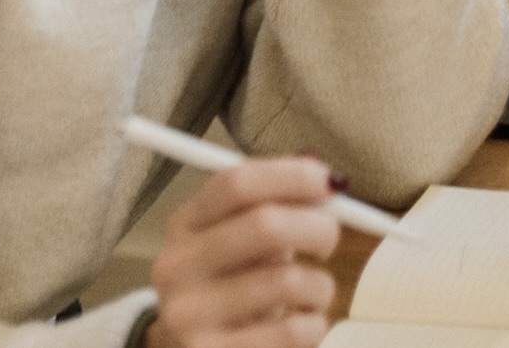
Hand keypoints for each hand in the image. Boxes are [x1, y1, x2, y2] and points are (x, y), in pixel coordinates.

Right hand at [146, 157, 341, 347]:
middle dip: (318, 227)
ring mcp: (189, 315)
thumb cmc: (234, 281)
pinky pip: (293, 331)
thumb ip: (276, 203)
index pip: (236, 183)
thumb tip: (330, 181)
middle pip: (265, 225)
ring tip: (313, 292)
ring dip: (320, 285)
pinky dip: (314, 324)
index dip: (292, 176)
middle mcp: (177, 267)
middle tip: (328, 241)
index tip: (329, 183)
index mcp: (184, 225)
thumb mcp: (240, 236)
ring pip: (288, 281)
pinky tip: (302, 323)